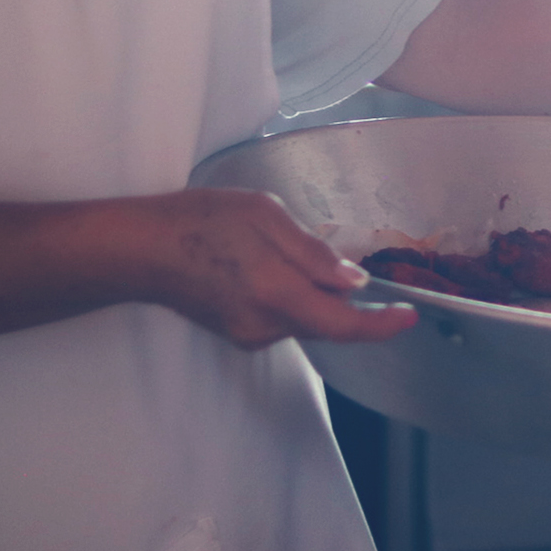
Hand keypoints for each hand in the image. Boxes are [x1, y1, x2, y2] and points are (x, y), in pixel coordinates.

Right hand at [135, 188, 417, 350]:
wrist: (140, 249)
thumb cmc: (201, 220)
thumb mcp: (264, 216)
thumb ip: (313, 253)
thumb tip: (354, 282)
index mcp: (276, 293)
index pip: (343, 324)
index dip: (381, 325)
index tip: (410, 317)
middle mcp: (265, 325)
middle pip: (327, 323)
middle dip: (349, 300)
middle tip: (356, 265)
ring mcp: (248, 334)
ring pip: (305, 319)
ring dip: (316, 293)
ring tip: (285, 248)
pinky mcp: (237, 333)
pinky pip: (283, 318)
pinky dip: (295, 297)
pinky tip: (271, 265)